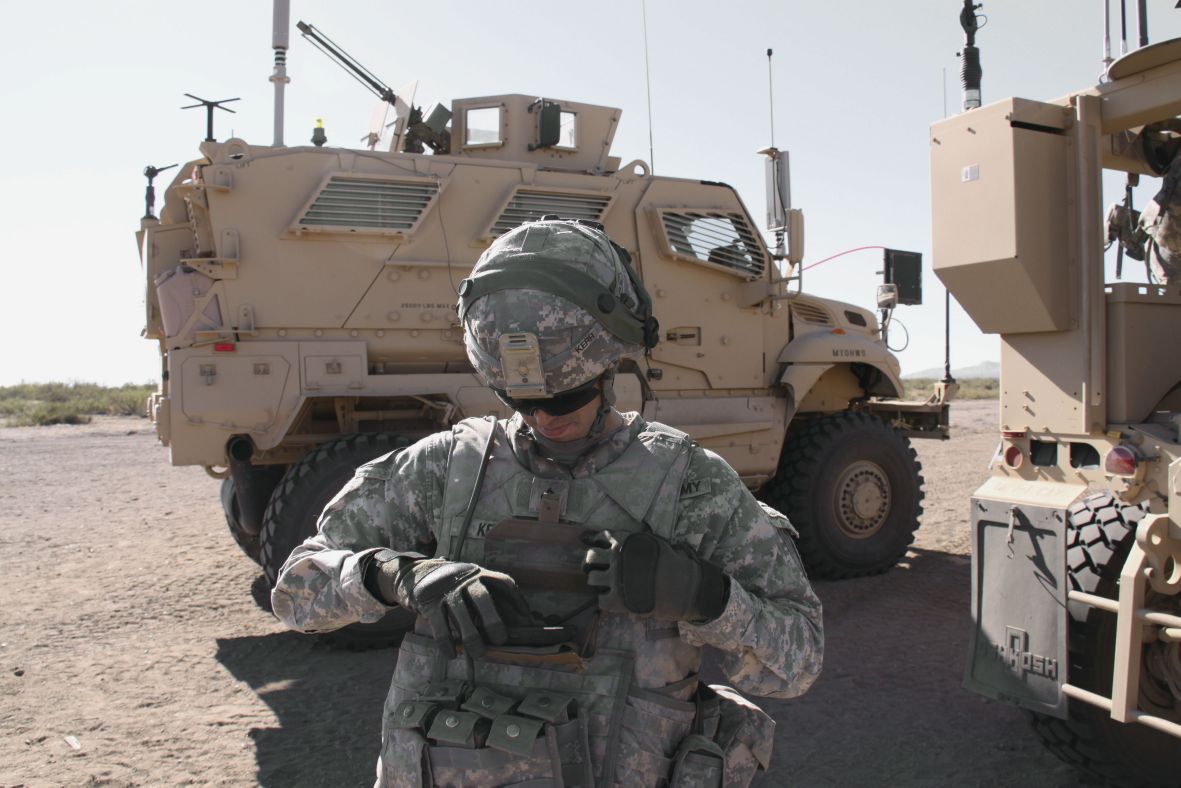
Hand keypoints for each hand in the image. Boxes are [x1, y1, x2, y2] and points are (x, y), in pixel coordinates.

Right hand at [366, 552, 571, 657]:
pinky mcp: (429, 601)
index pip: (504, 583)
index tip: (529, 620)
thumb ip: (496, 602)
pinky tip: (451, 654)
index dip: (518, 601)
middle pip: (483, 597)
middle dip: (493, 619)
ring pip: (461, 613)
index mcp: (482, 575)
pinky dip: (446, 641)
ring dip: (470, 635)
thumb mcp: (476, 587)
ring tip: (478, 654)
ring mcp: (447, 590)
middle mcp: (466, 579)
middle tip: (501, 640)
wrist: (419, 574)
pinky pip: (439, 623)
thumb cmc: (458, 588)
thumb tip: (529, 624)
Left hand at [581, 531, 729, 622]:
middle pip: (591, 558)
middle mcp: (617, 557)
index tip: (588, 540)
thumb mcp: (654, 542)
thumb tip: (613, 538)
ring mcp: (615, 579)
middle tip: (597, 568)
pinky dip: (605, 600)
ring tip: (607, 584)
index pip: (600, 536)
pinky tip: (614, 599)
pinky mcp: (617, 600)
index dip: (593, 539)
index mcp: (626, 541)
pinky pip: (600, 600)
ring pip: (591, 578)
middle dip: (592, 562)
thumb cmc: (674, 564)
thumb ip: (635, 539)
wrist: (686, 587)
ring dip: (597, 581)